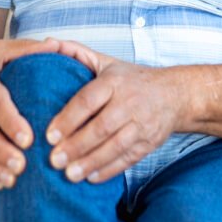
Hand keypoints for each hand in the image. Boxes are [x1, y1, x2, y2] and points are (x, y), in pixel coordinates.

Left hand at [43, 38, 181, 183]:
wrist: (175, 94)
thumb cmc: (131, 79)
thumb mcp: (106, 61)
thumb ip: (76, 52)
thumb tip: (47, 43)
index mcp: (114, 81)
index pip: (88, 100)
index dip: (68, 119)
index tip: (49, 135)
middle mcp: (129, 102)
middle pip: (101, 127)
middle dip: (76, 146)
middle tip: (54, 160)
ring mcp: (142, 124)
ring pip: (115, 146)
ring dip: (91, 162)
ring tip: (69, 175)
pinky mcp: (150, 142)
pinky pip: (129, 158)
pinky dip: (110, 169)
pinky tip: (91, 178)